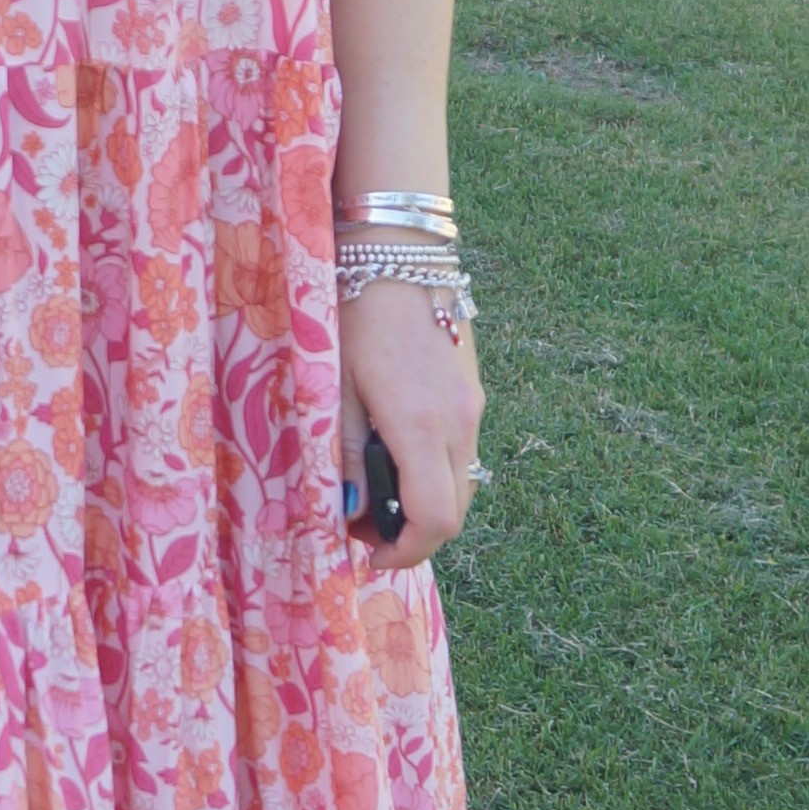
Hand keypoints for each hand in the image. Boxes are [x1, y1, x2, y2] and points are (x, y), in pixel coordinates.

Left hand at [339, 281, 483, 566]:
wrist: (397, 254)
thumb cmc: (352, 316)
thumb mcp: (335, 389)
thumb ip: (348, 455)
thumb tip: (351, 514)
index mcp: (421, 425)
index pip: (433, 520)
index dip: (403, 552)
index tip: (365, 554)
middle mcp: (459, 422)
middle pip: (454, 512)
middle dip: (412, 535)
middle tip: (362, 529)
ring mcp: (473, 407)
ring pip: (462, 485)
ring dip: (425, 505)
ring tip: (375, 493)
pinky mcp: (472, 392)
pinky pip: (462, 455)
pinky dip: (434, 475)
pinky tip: (397, 457)